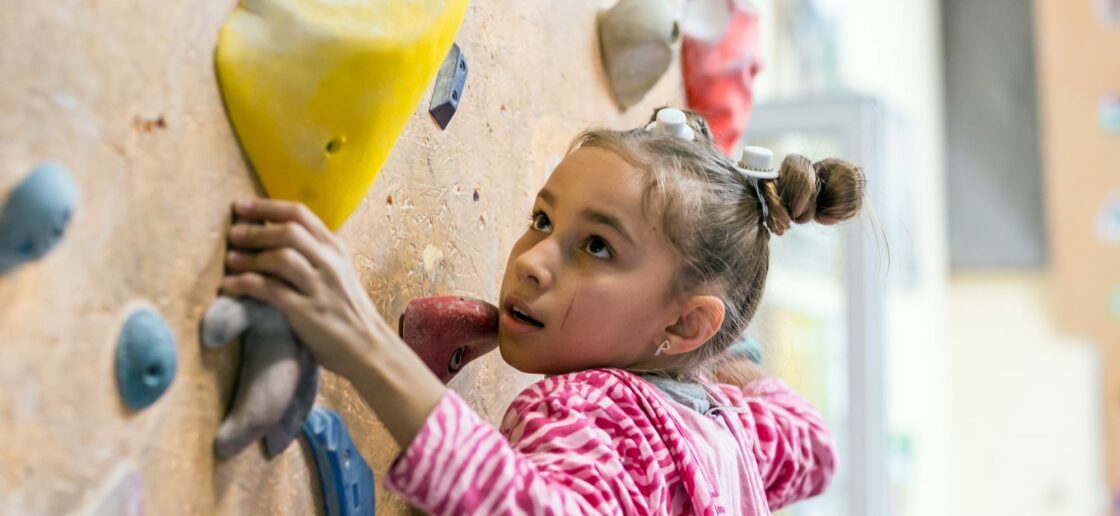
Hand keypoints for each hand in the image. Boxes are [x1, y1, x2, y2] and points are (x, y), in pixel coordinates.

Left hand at [220, 198, 391, 379]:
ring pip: (280, 258)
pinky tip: (229, 285)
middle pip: (288, 232)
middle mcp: (330, 263)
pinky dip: (245, 284)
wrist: (367, 348)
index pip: (300, 214)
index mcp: (336, 249)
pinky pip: (270, 290)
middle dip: (255, 230)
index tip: (241, 206)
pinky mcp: (307, 311)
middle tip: (232, 234)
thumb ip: (312, 254)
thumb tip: (272, 235)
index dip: (267, 207)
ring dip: (250, 256)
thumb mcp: (336, 273)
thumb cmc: (346, 311)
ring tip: (230, 259)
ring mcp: (320, 287)